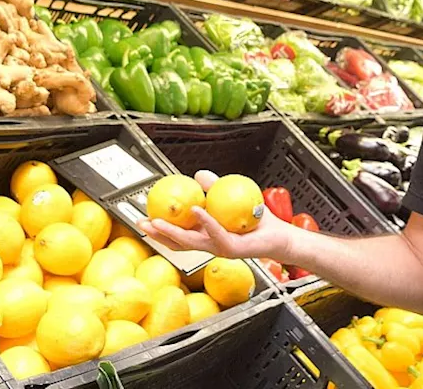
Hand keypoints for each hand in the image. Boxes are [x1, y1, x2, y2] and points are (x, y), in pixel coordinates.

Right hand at [139, 170, 295, 260]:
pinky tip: (196, 209)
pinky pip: (216, 234)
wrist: (280, 235)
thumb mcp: (231, 198)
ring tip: (159, 221)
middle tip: (142, 224)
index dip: (160, 229)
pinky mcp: (232, 248)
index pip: (178, 235)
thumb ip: (214, 187)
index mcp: (207, 236)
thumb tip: (199, 174)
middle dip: (158, 235)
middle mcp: (210, 245)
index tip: (144, 218)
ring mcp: (220, 249)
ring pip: (192, 242)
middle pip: (178, 243)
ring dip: (174, 232)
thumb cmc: (257, 220)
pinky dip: (205, 221)